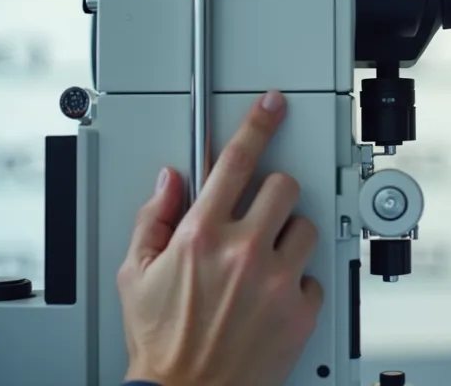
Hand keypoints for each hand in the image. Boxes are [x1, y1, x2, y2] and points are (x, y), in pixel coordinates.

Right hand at [117, 91, 323, 385]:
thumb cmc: (160, 343)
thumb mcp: (135, 274)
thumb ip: (153, 219)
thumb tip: (170, 182)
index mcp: (201, 236)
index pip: (237, 161)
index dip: (258, 124)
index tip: (272, 106)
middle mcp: (243, 253)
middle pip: (284, 187)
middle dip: (273, 194)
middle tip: (259, 214)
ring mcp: (276, 281)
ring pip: (306, 228)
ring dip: (289, 238)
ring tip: (264, 263)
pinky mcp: (301, 311)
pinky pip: (315, 276)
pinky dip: (298, 284)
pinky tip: (273, 298)